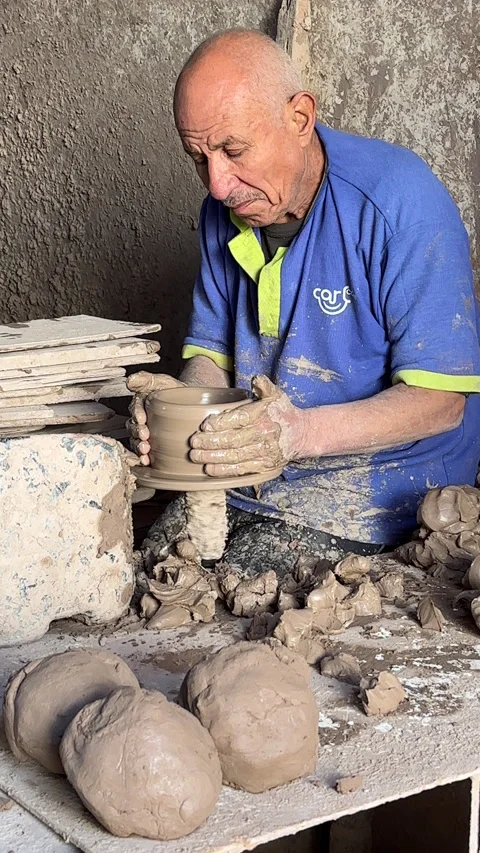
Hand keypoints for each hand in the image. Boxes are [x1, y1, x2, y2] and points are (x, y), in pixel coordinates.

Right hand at [126, 372, 184, 464]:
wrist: (193, 405)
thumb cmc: (176, 392)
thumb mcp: (163, 382)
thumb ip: (146, 379)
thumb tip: (130, 380)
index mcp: (141, 404)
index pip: (135, 408)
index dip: (136, 414)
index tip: (142, 419)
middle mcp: (141, 419)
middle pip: (133, 427)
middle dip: (137, 434)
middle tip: (145, 438)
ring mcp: (147, 432)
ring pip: (137, 440)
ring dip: (139, 447)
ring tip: (145, 451)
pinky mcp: (153, 444)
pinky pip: (144, 452)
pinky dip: (144, 458)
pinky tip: (147, 461)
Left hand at [189, 375, 305, 476]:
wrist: (301, 434)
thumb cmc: (283, 412)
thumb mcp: (276, 395)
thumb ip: (264, 386)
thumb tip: (256, 379)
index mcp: (263, 415)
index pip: (239, 419)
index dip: (220, 423)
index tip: (204, 426)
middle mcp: (263, 434)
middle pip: (232, 440)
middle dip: (210, 442)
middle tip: (193, 442)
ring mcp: (263, 452)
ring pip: (234, 456)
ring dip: (212, 457)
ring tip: (196, 456)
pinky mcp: (263, 465)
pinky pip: (241, 469)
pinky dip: (224, 470)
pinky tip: (209, 468)